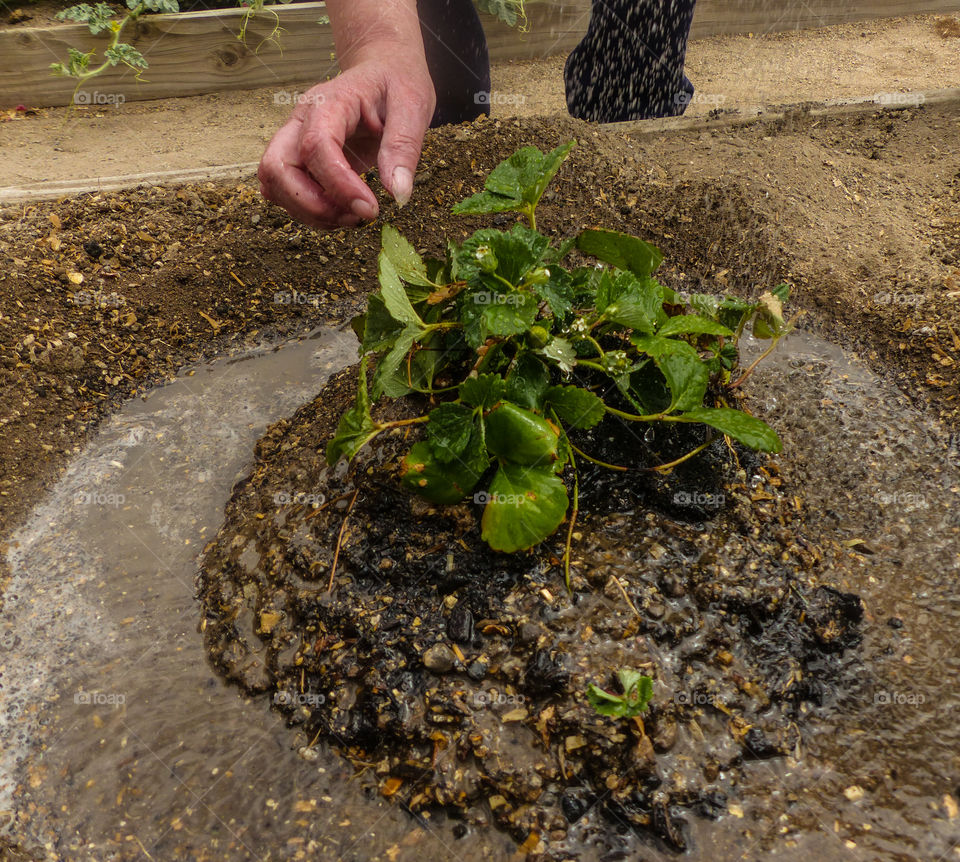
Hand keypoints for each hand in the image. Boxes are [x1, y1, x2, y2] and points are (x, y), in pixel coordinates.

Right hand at [258, 58, 435, 227]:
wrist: (383, 69)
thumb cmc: (396, 83)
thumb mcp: (413, 106)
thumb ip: (404, 148)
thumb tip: (398, 194)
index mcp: (330, 101)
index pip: (316, 147)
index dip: (339, 186)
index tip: (370, 209)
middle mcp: (302, 120)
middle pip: (276, 168)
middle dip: (312, 205)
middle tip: (356, 217)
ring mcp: (295, 140)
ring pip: (275, 185)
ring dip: (311, 213)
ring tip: (353, 217)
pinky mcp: (299, 159)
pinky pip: (285, 192)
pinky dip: (309, 212)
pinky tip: (341, 211)